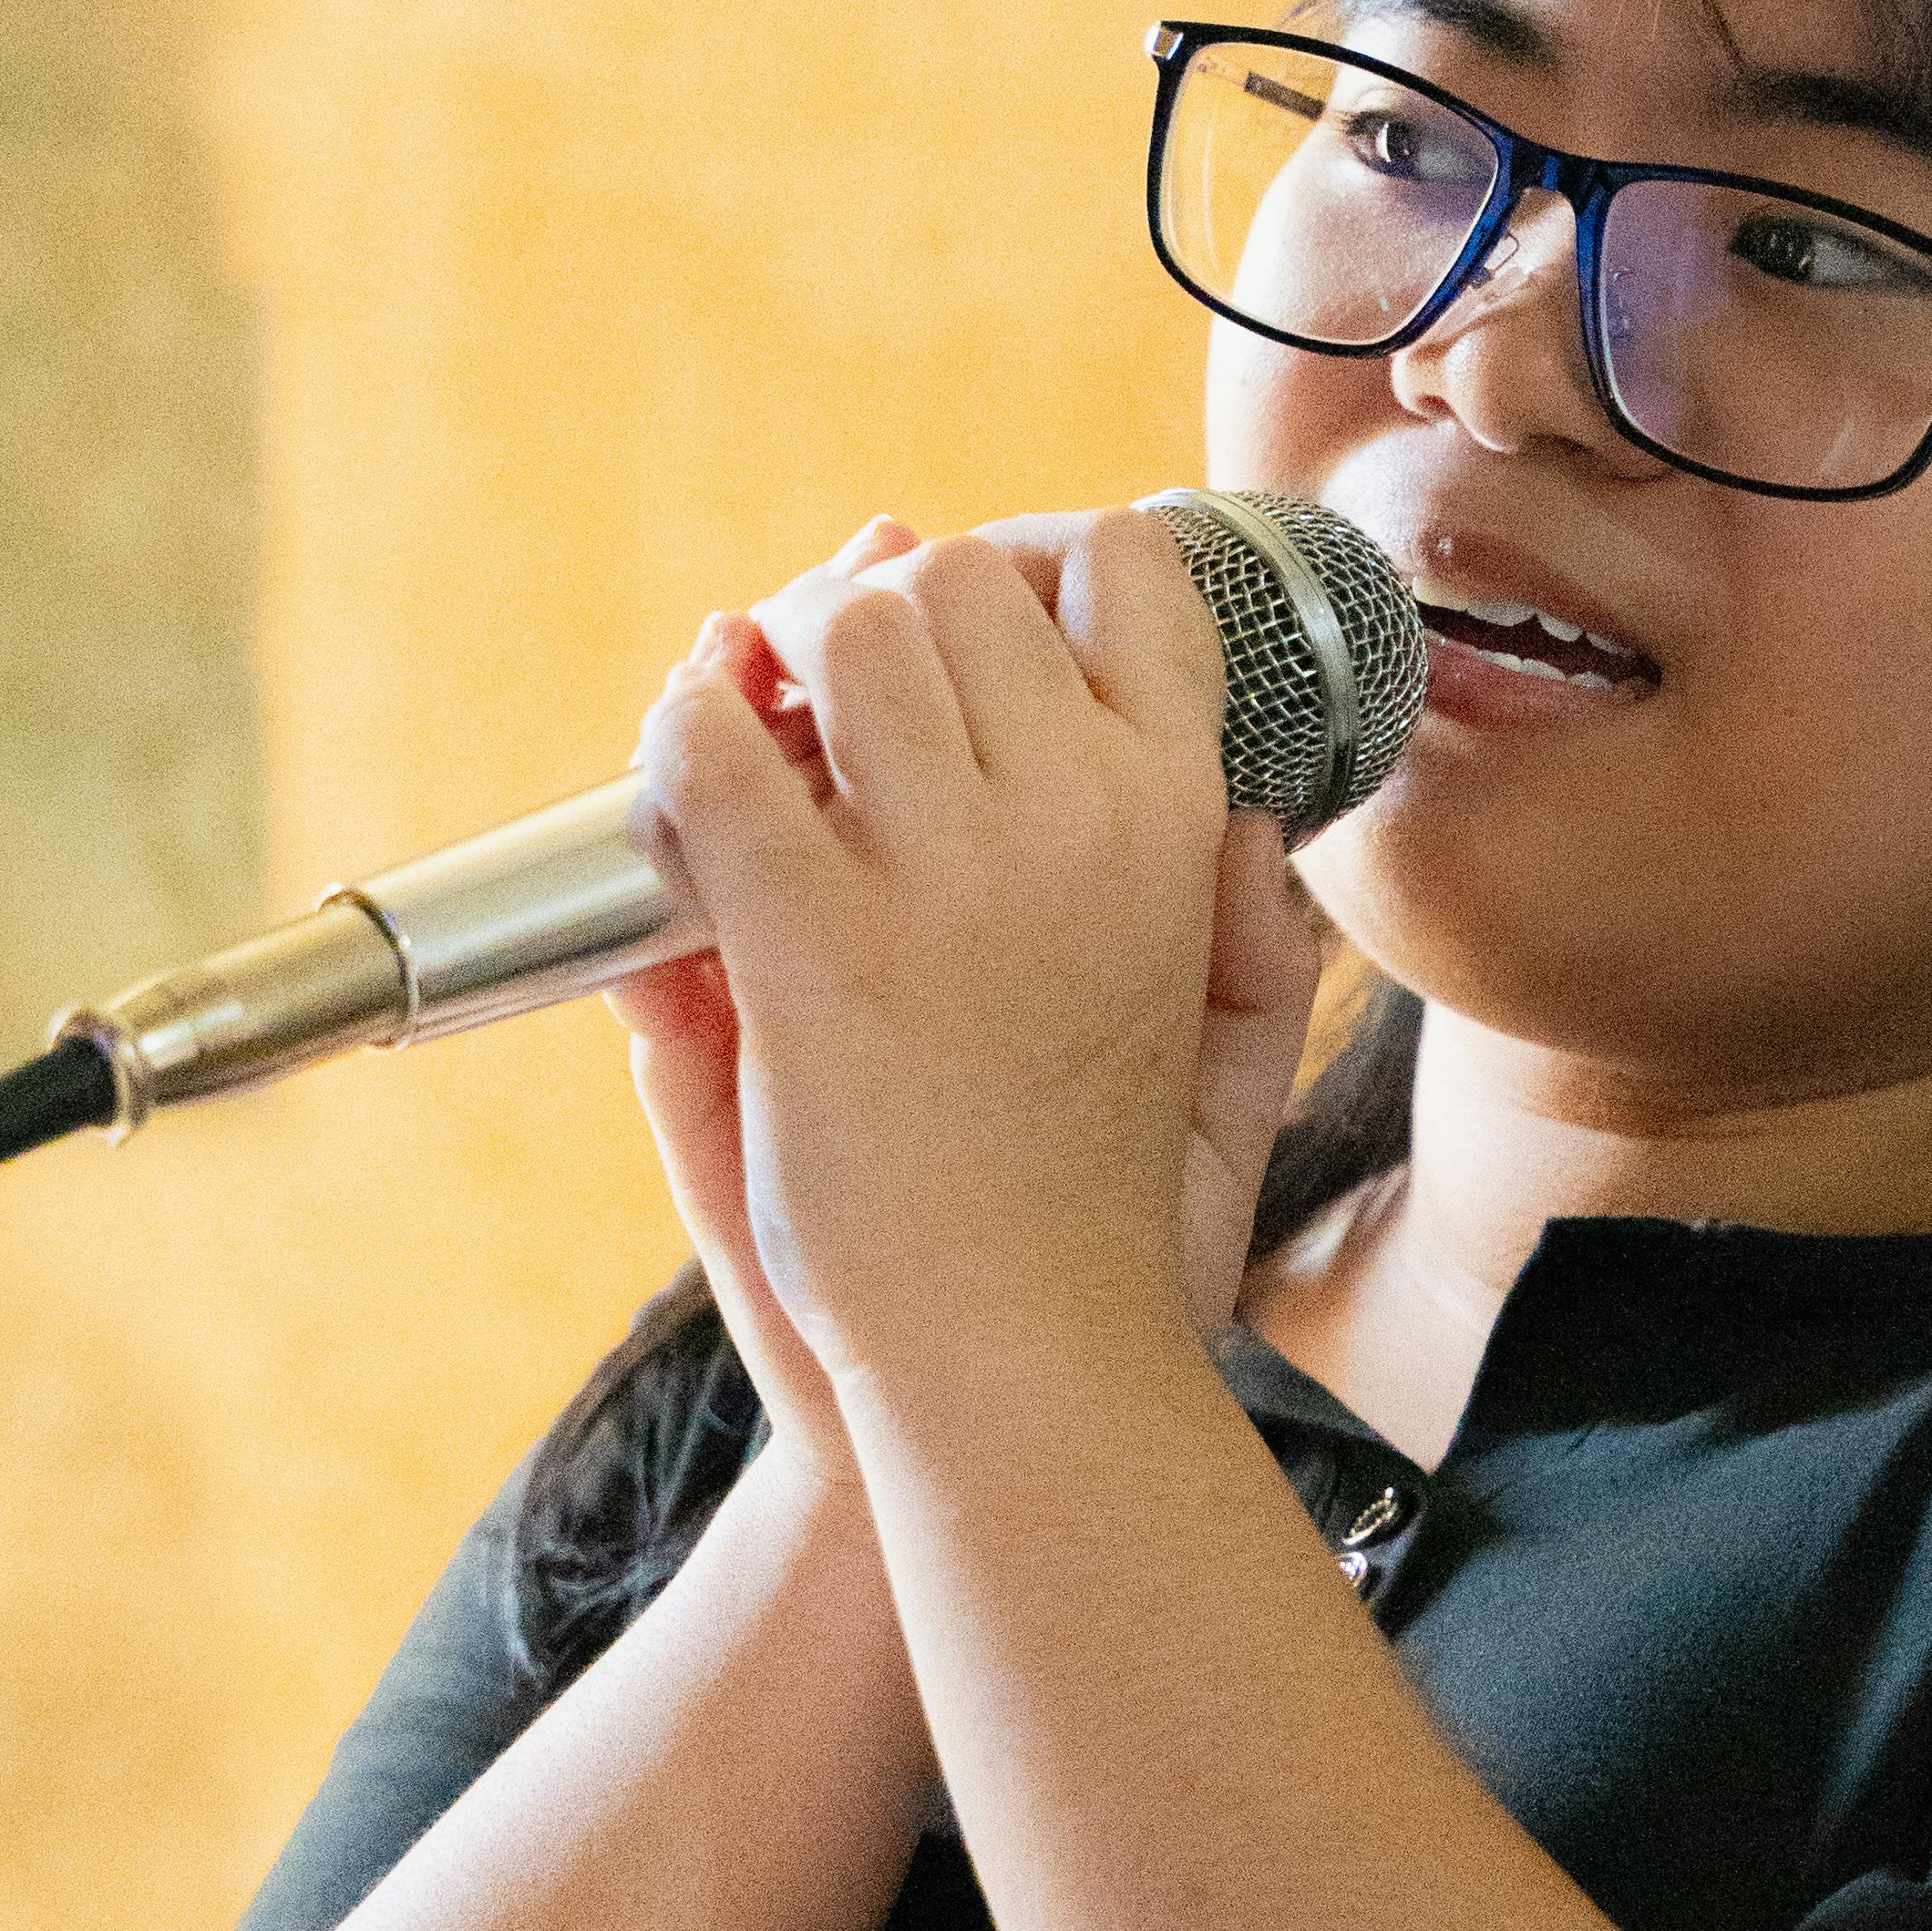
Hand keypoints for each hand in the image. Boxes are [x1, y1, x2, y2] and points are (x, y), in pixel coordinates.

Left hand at [616, 507, 1322, 1436]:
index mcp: (1176, 825)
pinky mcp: (807, 942)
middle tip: (838, 689)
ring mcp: (936, 872)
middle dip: (885, 607)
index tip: (980, 624)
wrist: (1018, 1367)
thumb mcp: (1236, 1065)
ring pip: (841, 632)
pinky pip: (715, 751)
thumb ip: (1247, 933)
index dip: (1036, 562)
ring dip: (780, 658)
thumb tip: (1240, 807)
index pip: (1127, 572)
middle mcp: (1072, 816)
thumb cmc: (1117, 1231)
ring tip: (765, 732)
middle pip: (955, 580)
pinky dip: (683, 730)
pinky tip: (690, 769)